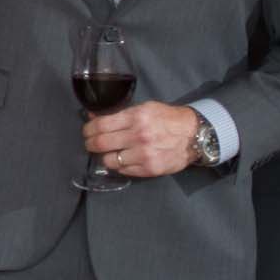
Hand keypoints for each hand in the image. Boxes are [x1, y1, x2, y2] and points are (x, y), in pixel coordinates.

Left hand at [82, 100, 198, 178]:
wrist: (193, 135)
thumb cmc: (167, 119)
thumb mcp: (144, 108)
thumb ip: (119, 114)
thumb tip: (93, 117)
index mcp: (136, 117)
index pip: (100, 125)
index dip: (88, 129)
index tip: (87, 132)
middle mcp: (139, 136)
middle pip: (101, 143)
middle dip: (90, 144)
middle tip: (90, 143)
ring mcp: (144, 154)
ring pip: (109, 160)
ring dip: (105, 157)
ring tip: (109, 152)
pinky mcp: (149, 168)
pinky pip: (123, 170)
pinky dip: (120, 165)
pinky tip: (124, 159)